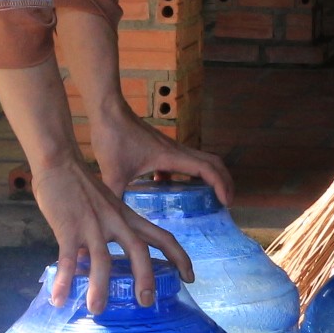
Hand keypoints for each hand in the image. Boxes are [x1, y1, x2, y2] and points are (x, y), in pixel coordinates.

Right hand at [29, 158, 192, 308]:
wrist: (59, 162)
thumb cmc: (81, 185)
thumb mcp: (107, 204)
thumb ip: (112, 227)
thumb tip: (103, 256)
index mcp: (128, 217)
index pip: (162, 237)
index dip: (179, 257)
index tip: (189, 278)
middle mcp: (115, 221)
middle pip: (139, 251)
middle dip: (145, 278)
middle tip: (146, 302)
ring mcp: (92, 225)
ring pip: (102, 260)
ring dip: (100, 287)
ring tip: (97, 310)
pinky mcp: (68, 228)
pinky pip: (67, 259)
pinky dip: (64, 280)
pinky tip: (59, 299)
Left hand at [88, 102, 234, 201]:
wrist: (107, 111)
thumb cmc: (113, 137)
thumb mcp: (112, 173)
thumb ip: (115, 198)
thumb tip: (114, 222)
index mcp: (171, 157)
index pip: (207, 169)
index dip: (221, 185)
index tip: (225, 203)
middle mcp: (176, 150)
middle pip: (214, 163)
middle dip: (225, 181)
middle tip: (226, 203)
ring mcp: (170, 147)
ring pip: (200, 160)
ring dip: (210, 177)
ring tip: (207, 199)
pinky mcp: (160, 147)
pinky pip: (182, 161)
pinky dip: (185, 174)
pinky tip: (166, 188)